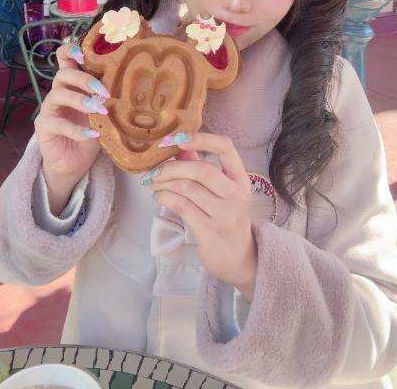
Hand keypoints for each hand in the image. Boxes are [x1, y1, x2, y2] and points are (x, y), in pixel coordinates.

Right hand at [35, 44, 107, 213]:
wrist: (74, 162)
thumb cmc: (91, 130)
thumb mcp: (103, 111)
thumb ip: (109, 97)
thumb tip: (134, 85)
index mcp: (72, 83)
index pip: (64, 58)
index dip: (70, 51)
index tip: (84, 55)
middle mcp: (58, 91)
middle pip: (63, 74)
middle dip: (85, 80)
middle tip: (105, 93)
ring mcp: (48, 108)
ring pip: (58, 95)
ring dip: (81, 101)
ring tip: (100, 110)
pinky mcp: (43, 126)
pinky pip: (57, 124)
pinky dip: (76, 130)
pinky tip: (92, 135)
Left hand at [150, 132, 257, 299]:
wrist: (238, 258)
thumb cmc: (226, 219)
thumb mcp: (221, 192)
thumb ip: (201, 167)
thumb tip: (178, 148)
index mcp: (241, 178)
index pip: (225, 147)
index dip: (200, 139)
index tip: (177, 140)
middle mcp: (237, 194)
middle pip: (202, 170)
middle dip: (172, 167)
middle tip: (156, 171)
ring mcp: (226, 214)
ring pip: (188, 188)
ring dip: (165, 184)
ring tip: (155, 185)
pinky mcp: (211, 230)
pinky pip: (182, 207)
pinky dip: (165, 198)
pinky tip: (160, 198)